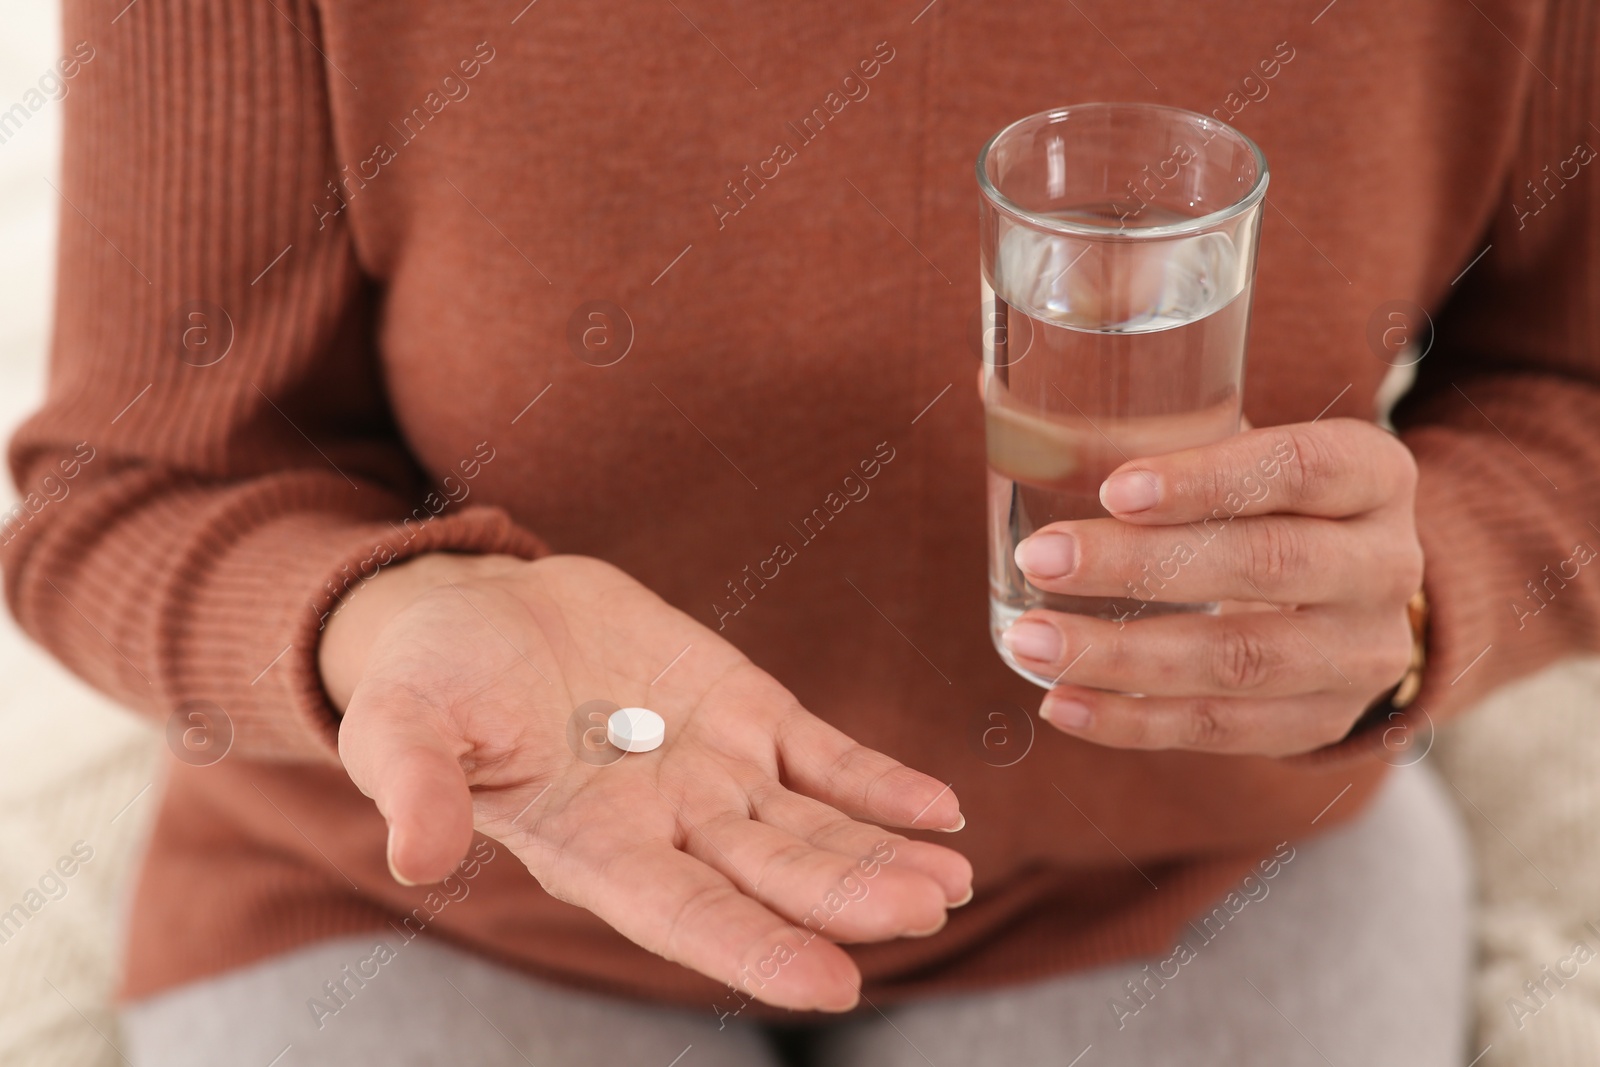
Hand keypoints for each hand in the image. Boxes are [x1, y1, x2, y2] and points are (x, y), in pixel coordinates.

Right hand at [323, 553, 970, 1011]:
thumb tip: (417, 853)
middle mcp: (667, 825)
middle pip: (772, 874)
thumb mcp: (403, 724)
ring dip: (882, 852)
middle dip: (849, 897)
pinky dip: (880, 782)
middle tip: (929, 908)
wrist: (482, 613)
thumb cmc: (431, 680)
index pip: (684, 914)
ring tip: (952, 878)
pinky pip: (824, 754)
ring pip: (813, 825)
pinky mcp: (743, 709)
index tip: (834, 985)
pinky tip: (941, 810)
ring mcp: (715, 770)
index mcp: (591, 847)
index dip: (755, 948)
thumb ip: (418, 784)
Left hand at [1001, 418, 1423, 756]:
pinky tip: (1062, 703)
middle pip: (1265, 566)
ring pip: (1240, 661)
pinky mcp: (1324, 722)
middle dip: (1140, 568)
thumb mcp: (1244, 449)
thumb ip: (1146, 420)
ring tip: (1030, 641)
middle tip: (1041, 561)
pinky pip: (1224, 730)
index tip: (1113, 489)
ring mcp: (1362, 654)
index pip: (1300, 469)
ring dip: (1124, 657)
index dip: (1209, 481)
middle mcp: (1386, 565)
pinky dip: (1135, 723)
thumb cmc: (1269, 503)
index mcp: (1373, 474)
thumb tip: (990, 381)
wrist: (1360, 599)